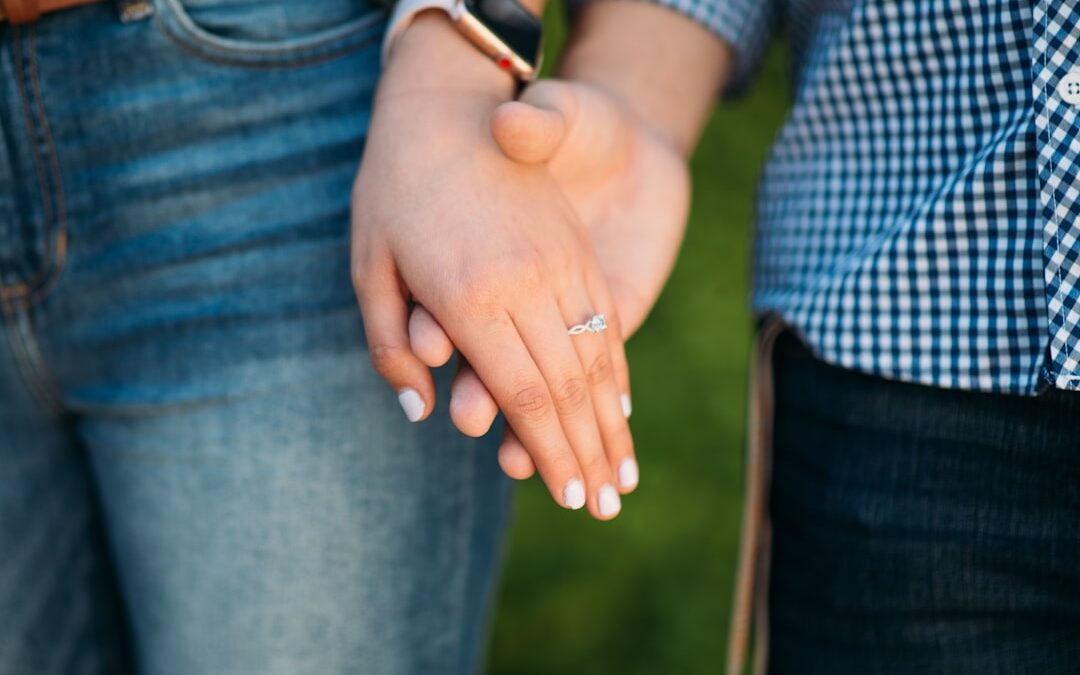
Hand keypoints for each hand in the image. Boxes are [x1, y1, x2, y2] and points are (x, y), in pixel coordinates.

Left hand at [409, 80, 690, 487]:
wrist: (447, 101)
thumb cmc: (392, 188)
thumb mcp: (369, 267)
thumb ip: (389, 347)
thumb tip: (419, 414)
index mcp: (471, 297)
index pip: (524, 397)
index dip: (552, 454)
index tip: (570, 497)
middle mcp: (527, 284)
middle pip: (568, 389)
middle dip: (589, 455)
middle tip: (607, 506)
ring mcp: (559, 263)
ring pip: (596, 358)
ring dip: (613, 423)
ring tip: (626, 474)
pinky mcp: (574, 249)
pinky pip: (605, 320)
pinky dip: (616, 370)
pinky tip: (623, 405)